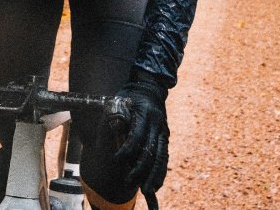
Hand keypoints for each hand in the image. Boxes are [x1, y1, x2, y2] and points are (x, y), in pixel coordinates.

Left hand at [114, 70, 169, 197]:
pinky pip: (164, 157)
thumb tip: (114, 129)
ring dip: (153, 175)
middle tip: (128, 182)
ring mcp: (163, 131)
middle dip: (140, 169)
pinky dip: (160, 171)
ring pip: (160, 157)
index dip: (127, 149)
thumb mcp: (120, 100)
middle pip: (150, 150)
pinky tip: (156, 185)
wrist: (150, 88)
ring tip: (147, 190)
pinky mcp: (165, 137)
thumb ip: (116, 115)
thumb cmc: (130, 95)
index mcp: (145, 114)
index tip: (117, 159)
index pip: (137, 135)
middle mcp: (157, 124)